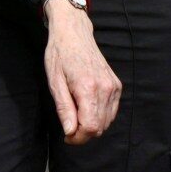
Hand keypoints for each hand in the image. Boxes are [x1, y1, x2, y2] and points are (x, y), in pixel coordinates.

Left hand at [43, 0, 119, 144]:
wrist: (74, 33)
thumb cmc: (60, 55)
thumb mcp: (54, 82)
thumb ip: (64, 108)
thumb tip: (70, 131)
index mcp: (88, 88)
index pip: (90, 127)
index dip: (79, 138)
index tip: (67, 137)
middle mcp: (106, 88)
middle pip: (100, 127)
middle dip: (84, 134)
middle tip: (68, 128)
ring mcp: (113, 87)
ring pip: (107, 121)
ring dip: (92, 126)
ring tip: (75, 116)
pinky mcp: (116, 85)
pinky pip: (111, 111)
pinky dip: (100, 116)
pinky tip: (86, 108)